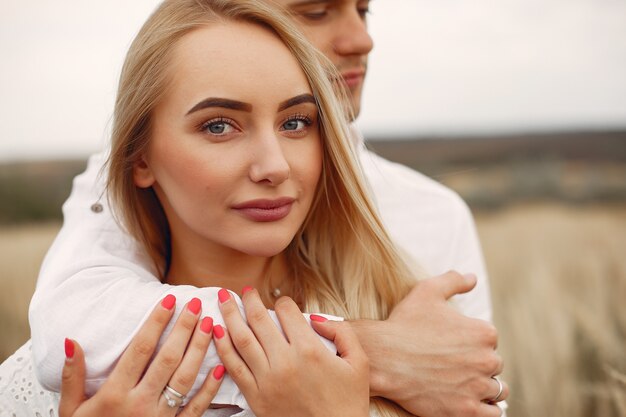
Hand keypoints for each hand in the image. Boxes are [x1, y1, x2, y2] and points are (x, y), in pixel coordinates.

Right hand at [59, 295, 224, 416]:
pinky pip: (196, 409)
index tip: (169, 299)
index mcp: (115, 394)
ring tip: (211, 325)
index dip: (156, 321)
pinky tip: (220, 368)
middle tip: (196, 305)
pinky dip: (210, 390)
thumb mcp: (71, 410)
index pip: (140, 349)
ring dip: (200, 350)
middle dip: (184, 329)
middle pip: (168, 358)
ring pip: (185, 378)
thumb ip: (72, 376)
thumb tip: (72, 341)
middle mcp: (140, 404)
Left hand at [214, 288, 369, 416]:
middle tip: (244, 290)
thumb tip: (315, 318)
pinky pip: (234, 367)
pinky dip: (223, 347)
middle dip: (249, 300)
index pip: (287, 312)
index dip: (283, 302)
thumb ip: (341, 332)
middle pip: (258, 320)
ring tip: (223, 300)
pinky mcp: (256, 397)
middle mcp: (285, 362)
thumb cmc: (349, 401)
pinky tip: (217, 332)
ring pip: (241, 339)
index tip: (281, 302)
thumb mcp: (358, 362)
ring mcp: (267, 380)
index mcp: (309, 350)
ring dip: (230, 316)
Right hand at [347, 271, 508, 416]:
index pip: (490, 341)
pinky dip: (484, 409)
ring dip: (484, 388)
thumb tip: (473, 278)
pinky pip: (492, 415)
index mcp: (484, 332)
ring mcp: (478, 387)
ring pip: (496, 390)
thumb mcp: (427, 291)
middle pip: (493, 365)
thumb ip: (453, 281)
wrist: (383, 358)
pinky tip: (467, 402)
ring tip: (461, 385)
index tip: (452, 347)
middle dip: (477, 365)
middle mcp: (487, 360)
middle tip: (453, 366)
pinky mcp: (467, 411)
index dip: (471, 344)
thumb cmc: (404, 324)